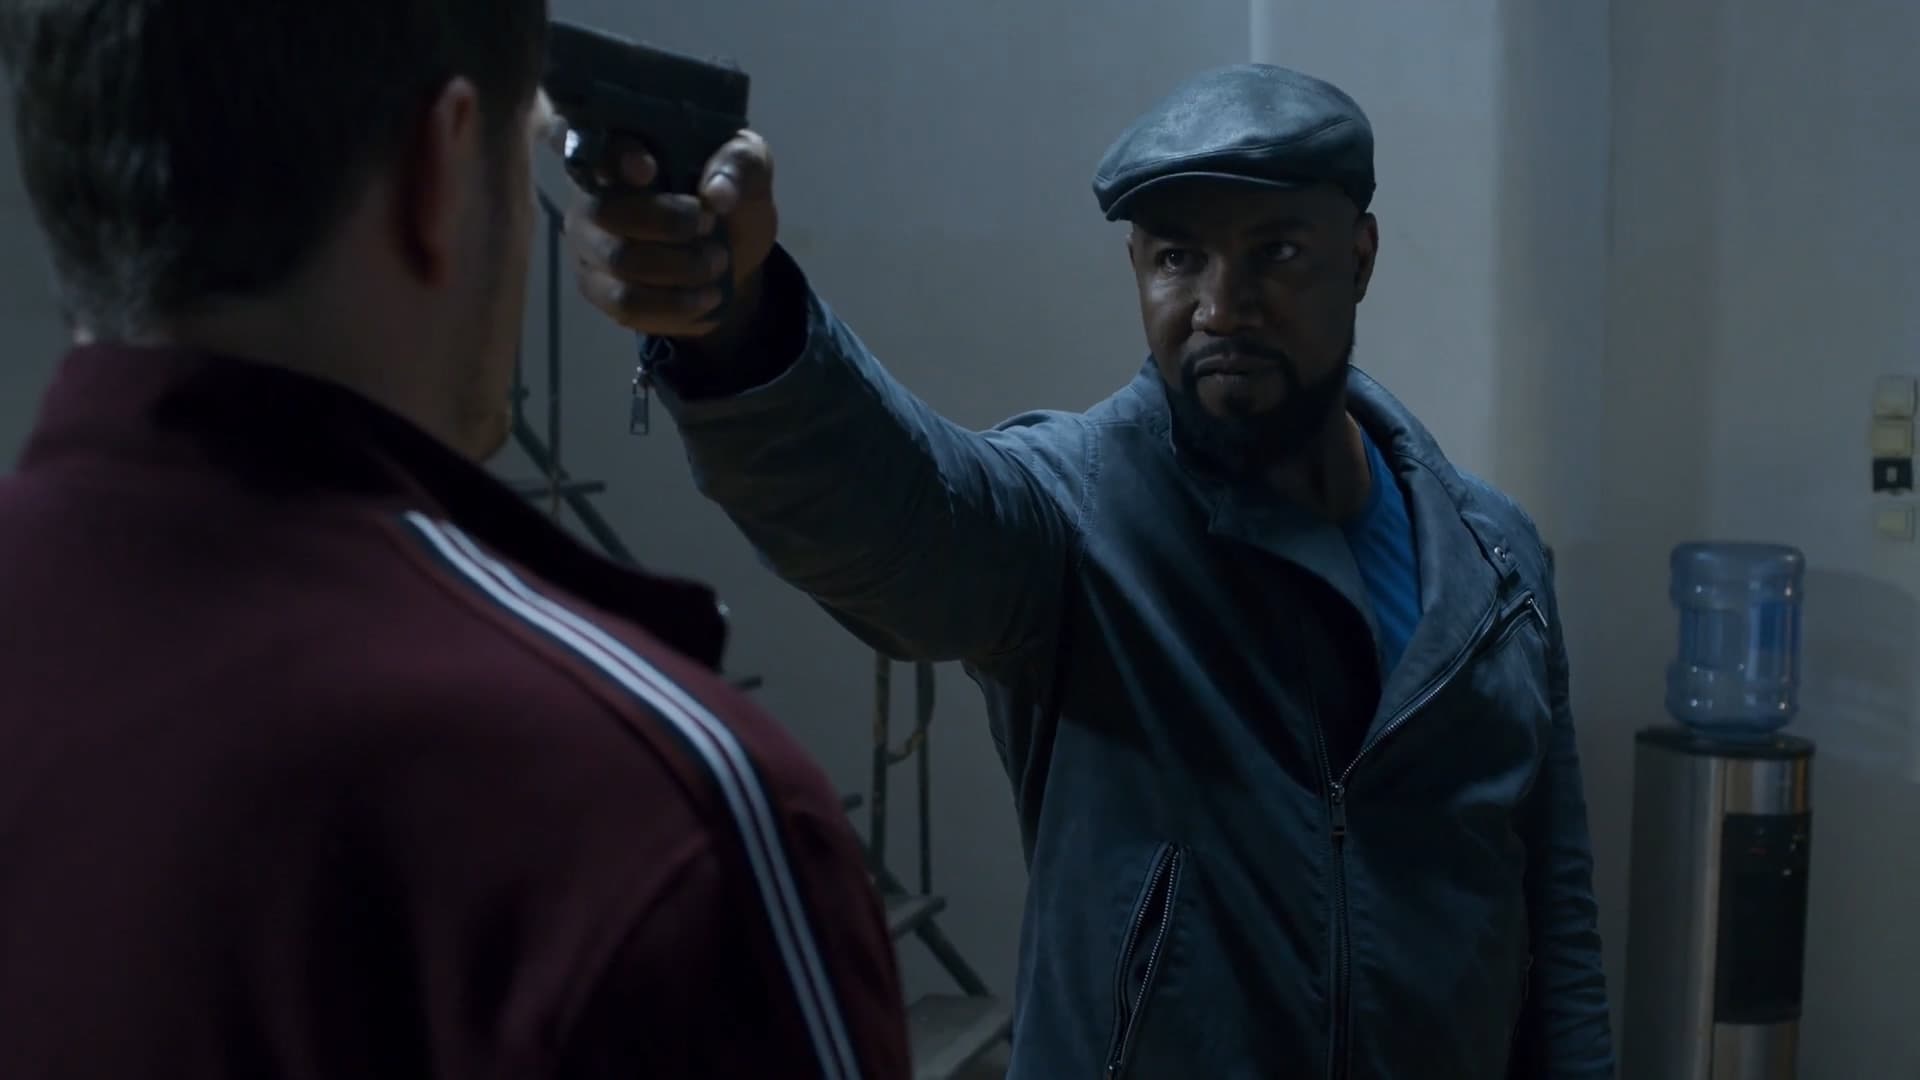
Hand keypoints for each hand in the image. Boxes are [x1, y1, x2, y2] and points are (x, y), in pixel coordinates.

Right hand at [566, 130, 777, 340]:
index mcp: (622, 149)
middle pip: (605, 211)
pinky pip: (625, 305)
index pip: (586, 141)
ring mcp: (588, 244)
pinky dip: (675, 305)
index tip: (649, 170)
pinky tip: (707, 297)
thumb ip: (738, 166)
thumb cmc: (730, 198)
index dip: (613, 157)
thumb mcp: (750, 171)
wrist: (733, 258)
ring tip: (718, 264)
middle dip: (669, 224)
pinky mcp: (598, 289)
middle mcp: (591, 194)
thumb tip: (717, 192)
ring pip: (619, 262)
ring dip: (679, 268)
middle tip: (712, 227)